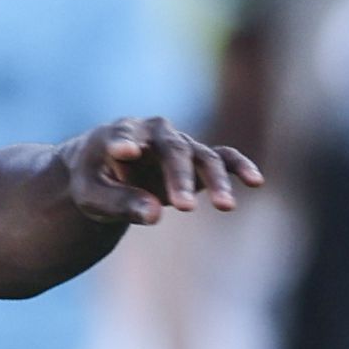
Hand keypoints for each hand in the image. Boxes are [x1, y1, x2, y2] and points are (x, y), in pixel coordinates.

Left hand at [65, 115, 260, 226]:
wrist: (105, 169)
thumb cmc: (93, 181)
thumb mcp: (92, 197)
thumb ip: (119, 202)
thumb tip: (154, 215)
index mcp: (118, 134)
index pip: (122, 136)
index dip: (123, 142)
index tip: (124, 152)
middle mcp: (154, 133)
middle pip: (174, 150)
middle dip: (179, 178)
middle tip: (183, 208)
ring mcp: (178, 144)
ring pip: (203, 156)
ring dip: (215, 181)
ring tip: (225, 207)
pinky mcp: (195, 157)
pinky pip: (223, 157)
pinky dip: (239, 167)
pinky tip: (256, 182)